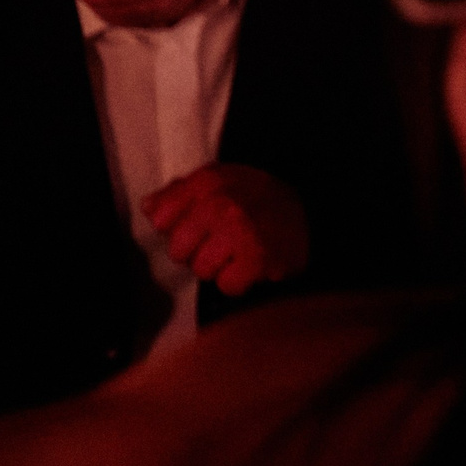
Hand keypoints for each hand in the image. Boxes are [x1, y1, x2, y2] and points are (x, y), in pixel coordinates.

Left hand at [143, 163, 309, 296]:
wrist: (316, 208)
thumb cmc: (260, 198)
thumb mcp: (221, 180)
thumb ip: (180, 192)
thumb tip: (148, 208)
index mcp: (208, 181)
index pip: (161, 219)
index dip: (178, 226)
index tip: (199, 225)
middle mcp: (221, 203)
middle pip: (178, 250)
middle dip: (198, 251)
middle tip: (224, 241)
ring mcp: (240, 231)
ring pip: (201, 270)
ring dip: (219, 268)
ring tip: (241, 252)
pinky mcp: (258, 258)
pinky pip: (227, 285)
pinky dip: (239, 282)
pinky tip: (252, 266)